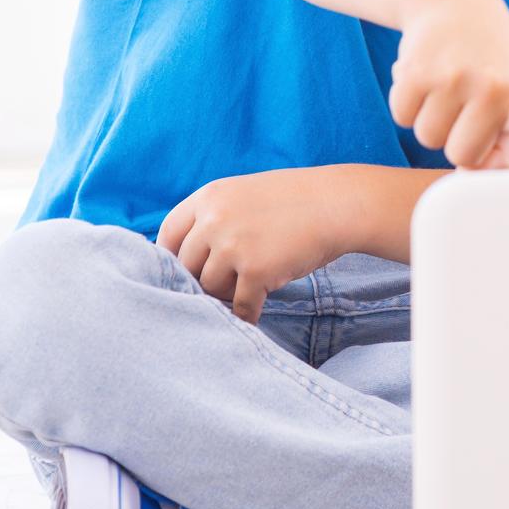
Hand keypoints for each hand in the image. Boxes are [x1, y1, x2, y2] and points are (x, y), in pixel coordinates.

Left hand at [158, 169, 344, 324]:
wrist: (339, 203)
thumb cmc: (297, 200)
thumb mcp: (245, 193)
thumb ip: (214, 217)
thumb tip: (188, 259)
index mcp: (209, 197)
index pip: (168, 234)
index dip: (173, 257)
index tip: (184, 272)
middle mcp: (214, 220)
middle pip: (187, 267)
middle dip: (202, 280)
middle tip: (223, 286)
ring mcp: (233, 246)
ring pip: (210, 289)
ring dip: (227, 296)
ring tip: (247, 291)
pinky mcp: (255, 272)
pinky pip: (240, 306)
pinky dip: (248, 314)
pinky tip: (257, 312)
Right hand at [389, 0, 508, 169]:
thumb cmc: (488, 58)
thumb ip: (503, 138)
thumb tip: (467, 173)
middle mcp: (493, 86)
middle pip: (461, 155)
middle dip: (457, 138)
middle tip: (464, 102)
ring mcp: (453, 77)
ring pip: (428, 138)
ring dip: (431, 119)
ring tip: (445, 83)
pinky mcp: (416, 71)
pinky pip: (402, 118)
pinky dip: (407, 103)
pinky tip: (424, 74)